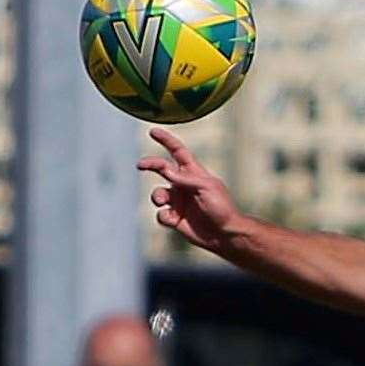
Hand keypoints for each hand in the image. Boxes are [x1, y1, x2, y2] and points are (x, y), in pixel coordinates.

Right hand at [137, 127, 243, 250]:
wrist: (224, 234)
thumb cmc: (221, 207)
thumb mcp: (206, 187)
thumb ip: (185, 178)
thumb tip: (165, 169)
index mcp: (194, 174)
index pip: (178, 152)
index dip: (166, 141)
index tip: (153, 131)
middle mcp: (183, 185)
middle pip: (161, 169)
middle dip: (150, 165)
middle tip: (140, 165)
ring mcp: (178, 201)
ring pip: (157, 194)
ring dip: (157, 196)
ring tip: (163, 202)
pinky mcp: (174, 218)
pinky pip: (160, 214)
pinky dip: (163, 216)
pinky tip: (175, 220)